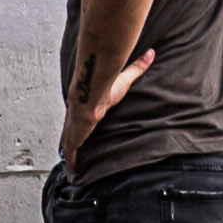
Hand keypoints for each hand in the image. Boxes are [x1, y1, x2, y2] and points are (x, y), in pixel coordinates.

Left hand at [59, 49, 153, 172]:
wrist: (89, 96)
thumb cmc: (104, 88)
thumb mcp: (124, 79)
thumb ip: (137, 67)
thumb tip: (151, 52)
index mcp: (86, 104)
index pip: (83, 112)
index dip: (83, 118)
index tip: (84, 122)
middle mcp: (78, 117)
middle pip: (74, 128)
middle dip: (75, 134)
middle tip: (77, 143)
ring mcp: (73, 130)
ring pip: (71, 142)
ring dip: (72, 148)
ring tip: (75, 159)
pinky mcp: (73, 140)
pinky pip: (70, 155)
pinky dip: (72, 162)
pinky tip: (73, 170)